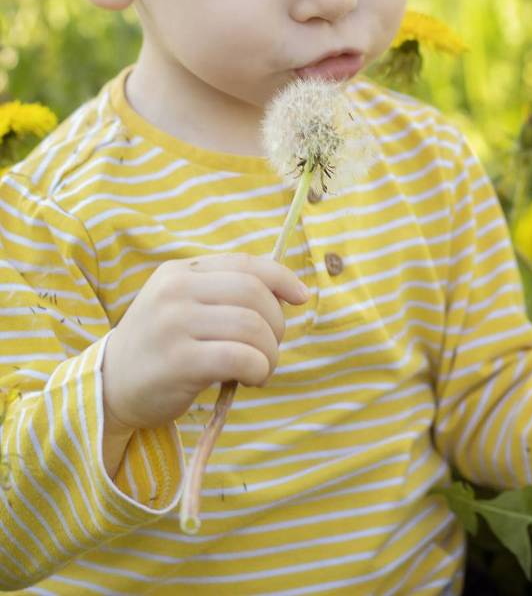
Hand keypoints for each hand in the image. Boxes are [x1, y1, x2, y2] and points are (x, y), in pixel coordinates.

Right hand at [101, 254, 309, 432]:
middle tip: (271, 347)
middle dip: (277, 323)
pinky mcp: (179, 361)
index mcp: (180, 271)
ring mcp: (174, 324)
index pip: (244, 263)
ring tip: (261, 368)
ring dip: (270, 352)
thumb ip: (222, 292)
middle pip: (254, 293)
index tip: (301, 296)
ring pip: (251, 326)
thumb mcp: (182, 304)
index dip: (281, 278)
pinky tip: (251, 379)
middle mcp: (175, 290)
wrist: (110, 386)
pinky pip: (240, 357)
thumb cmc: (160, 346)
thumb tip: (285, 293)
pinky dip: (259, 369)